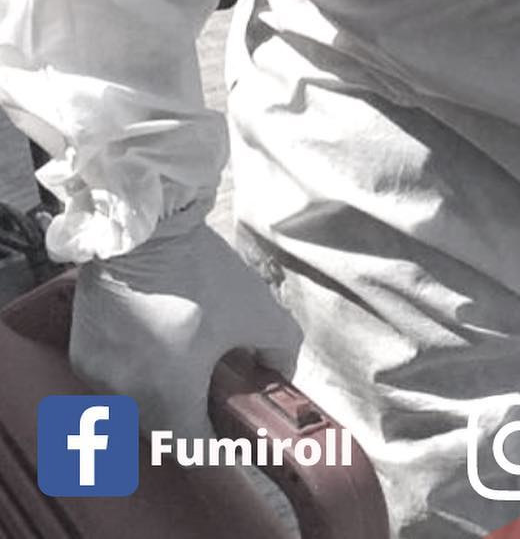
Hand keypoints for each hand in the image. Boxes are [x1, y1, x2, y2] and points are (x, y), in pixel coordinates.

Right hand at [69, 211, 301, 439]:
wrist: (142, 227)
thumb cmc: (198, 270)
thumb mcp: (256, 307)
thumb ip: (282, 347)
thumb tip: (282, 371)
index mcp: (167, 394)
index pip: (193, 446)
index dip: (218, 442)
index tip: (232, 427)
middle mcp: (125, 397)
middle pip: (163, 428)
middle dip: (191, 414)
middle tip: (213, 389)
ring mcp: (98, 378)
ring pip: (135, 406)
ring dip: (160, 394)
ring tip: (183, 360)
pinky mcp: (82, 354)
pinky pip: (112, 382)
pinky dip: (134, 372)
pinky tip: (153, 343)